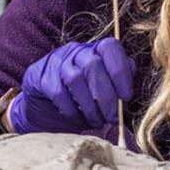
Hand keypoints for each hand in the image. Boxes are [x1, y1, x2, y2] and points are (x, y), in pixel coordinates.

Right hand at [9, 38, 135, 133]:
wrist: (47, 107)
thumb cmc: (84, 97)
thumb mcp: (106, 89)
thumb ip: (119, 83)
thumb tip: (131, 81)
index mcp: (97, 49)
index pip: (111, 48)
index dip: (121, 71)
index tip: (127, 97)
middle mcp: (76, 50)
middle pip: (93, 66)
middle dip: (107, 96)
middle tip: (113, 118)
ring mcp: (55, 61)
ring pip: (75, 79)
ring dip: (89, 106)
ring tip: (97, 122)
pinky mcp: (39, 75)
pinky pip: (58, 92)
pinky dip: (71, 109)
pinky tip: (78, 119)